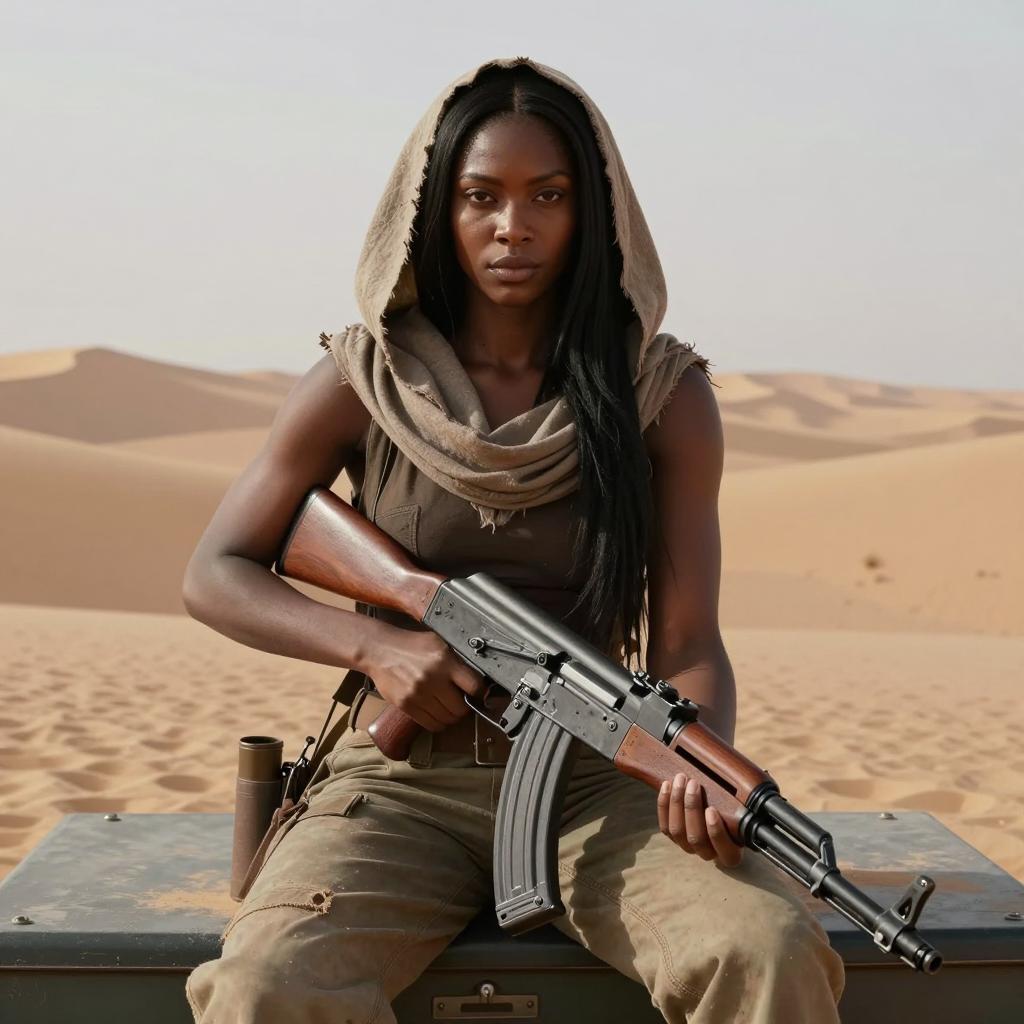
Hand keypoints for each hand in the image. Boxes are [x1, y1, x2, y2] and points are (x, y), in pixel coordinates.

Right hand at [365, 626, 487, 732]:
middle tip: (461, 702)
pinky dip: (438, 722)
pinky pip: (431, 724)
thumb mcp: (439, 644)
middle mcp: (433, 679)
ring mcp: (418, 694)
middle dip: (464, 707)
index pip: (474, 686)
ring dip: (451, 717)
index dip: (480, 693)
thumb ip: (457, 661)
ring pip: (447, 719)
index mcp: (444, 661)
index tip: (479, 693)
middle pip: (461, 708)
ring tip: (448, 707)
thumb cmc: (412, 646)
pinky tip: (436, 713)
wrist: (381, 651)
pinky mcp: (406, 705)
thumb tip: (478, 679)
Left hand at [657, 772, 742, 867]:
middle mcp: (708, 853)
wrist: (717, 802)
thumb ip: (749, 799)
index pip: (725, 851)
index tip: (712, 809)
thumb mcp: (745, 804)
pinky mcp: (673, 837)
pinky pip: (665, 825)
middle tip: (693, 783)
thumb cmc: (735, 804)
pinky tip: (667, 785)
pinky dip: (664, 804)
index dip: (716, 832)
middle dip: (692, 808)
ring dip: (677, 803)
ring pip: (677, 831)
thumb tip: (759, 779)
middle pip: (696, 837)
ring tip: (681, 779)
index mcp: (731, 852)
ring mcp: (688, 846)